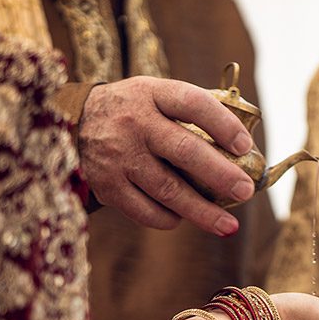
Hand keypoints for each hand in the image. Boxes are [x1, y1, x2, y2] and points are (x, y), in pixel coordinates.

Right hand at [79, 77, 255, 233]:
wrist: (72, 122)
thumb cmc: (134, 112)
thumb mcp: (155, 96)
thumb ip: (191, 114)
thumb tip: (244, 149)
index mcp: (152, 93)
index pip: (193, 103)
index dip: (223, 124)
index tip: (245, 146)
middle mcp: (134, 122)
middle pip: (184, 151)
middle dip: (220, 174)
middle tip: (246, 191)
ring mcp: (118, 156)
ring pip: (168, 189)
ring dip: (202, 211)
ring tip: (228, 226)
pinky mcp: (106, 185)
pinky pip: (145, 210)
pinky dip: (168, 218)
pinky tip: (183, 218)